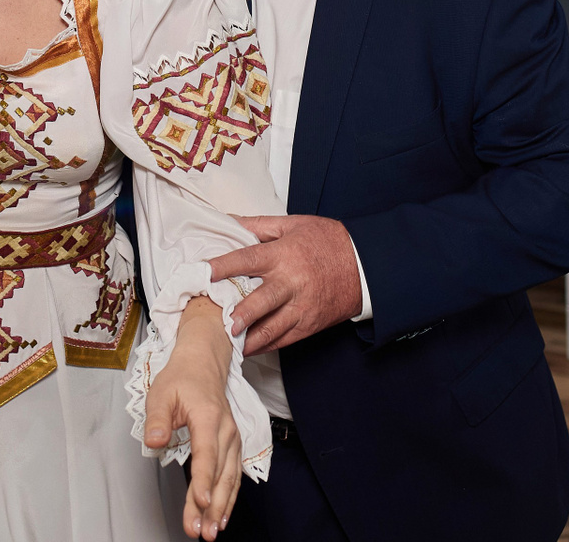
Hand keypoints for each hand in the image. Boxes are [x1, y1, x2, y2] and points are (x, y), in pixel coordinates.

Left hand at [143, 296, 240, 540]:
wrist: (203, 363)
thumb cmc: (181, 378)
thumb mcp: (161, 393)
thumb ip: (157, 419)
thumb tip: (154, 442)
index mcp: (208, 417)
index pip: (206, 453)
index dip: (203, 479)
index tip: (199, 502)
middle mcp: (225, 430)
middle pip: (221, 473)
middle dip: (212, 506)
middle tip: (203, 531)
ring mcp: (232, 439)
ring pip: (230, 479)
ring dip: (222, 508)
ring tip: (211, 532)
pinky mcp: (232, 446)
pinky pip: (233, 476)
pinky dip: (229, 499)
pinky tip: (222, 518)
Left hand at [210, 215, 361, 355]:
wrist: (365, 265)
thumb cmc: (328, 241)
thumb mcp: (293, 225)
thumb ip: (258, 225)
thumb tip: (229, 221)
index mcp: (283, 255)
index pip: (247, 260)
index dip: (223, 266)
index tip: (203, 273)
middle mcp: (291, 282)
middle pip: (259, 301)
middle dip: (237, 314)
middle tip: (215, 322)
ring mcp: (301, 306)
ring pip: (269, 327)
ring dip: (246, 337)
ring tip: (226, 342)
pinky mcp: (309, 324)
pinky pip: (283, 339)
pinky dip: (263, 345)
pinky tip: (247, 348)